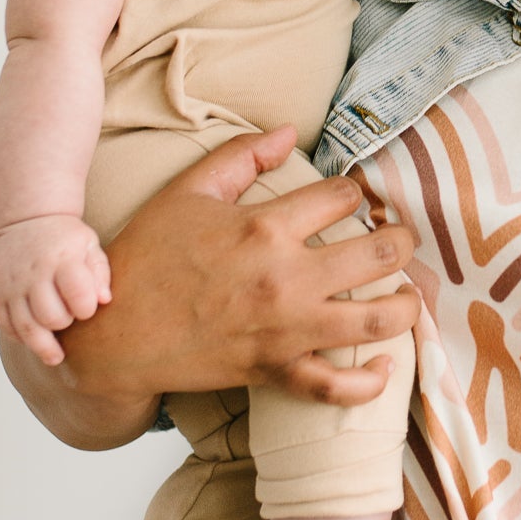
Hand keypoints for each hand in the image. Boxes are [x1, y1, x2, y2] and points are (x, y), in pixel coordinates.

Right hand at [0, 214, 111, 365]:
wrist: (26, 220)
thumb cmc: (63, 237)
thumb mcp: (89, 245)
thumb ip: (100, 273)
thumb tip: (104, 300)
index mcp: (61, 260)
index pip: (78, 296)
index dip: (86, 309)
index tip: (87, 308)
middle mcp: (33, 274)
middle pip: (50, 317)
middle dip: (63, 324)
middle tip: (68, 318)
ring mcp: (11, 285)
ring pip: (26, 328)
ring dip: (42, 345)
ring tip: (55, 356)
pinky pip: (6, 325)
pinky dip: (20, 337)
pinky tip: (32, 338)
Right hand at [8, 128, 420, 449]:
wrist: (112, 333)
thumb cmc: (146, 257)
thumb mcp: (187, 192)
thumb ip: (240, 155)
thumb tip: (289, 132)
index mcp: (265, 227)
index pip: (343, 197)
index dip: (355, 191)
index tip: (350, 198)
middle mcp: (286, 279)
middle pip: (381, 253)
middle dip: (402, 240)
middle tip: (401, 238)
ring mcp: (285, 330)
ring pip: (378, 319)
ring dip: (406, 305)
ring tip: (408, 294)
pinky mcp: (275, 372)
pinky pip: (337, 387)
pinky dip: (370, 381)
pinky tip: (386, 364)